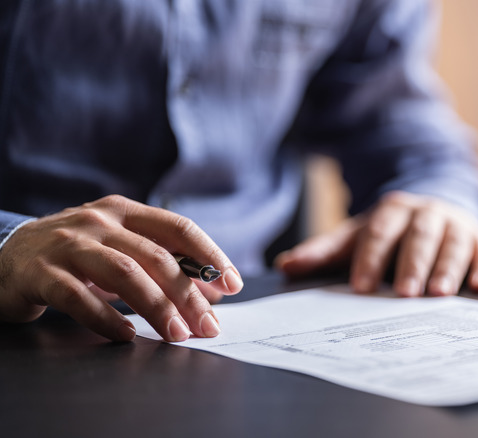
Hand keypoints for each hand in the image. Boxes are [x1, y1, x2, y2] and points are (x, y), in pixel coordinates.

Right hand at [0, 195, 242, 341]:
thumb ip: (161, 264)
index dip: (210, 256)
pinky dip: (106, 318)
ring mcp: (68, 245)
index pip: (179, 228)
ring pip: (124, 274)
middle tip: (209, 325)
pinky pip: (79, 298)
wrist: (4, 255)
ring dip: (157, 307)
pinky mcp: (41, 273)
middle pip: (157, 256)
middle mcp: (99, 222)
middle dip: (189, 294)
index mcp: (125, 212)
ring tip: (177, 334)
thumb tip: (212, 292)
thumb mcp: (119, 248)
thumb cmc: (76, 255)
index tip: (233, 284)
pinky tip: (126, 336)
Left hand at [275, 191, 477, 295]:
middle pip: (418, 237)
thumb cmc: (390, 234)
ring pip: (452, 243)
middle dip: (412, 265)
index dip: (370, 259)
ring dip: (447, 268)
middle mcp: (426, 214)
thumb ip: (324, 252)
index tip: (360, 287)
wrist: (434, 212)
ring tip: (440, 295)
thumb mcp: (357, 237)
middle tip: (404, 295)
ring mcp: (456, 225)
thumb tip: (286, 266)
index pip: (378, 233)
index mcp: (392, 210)